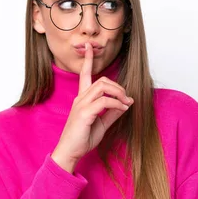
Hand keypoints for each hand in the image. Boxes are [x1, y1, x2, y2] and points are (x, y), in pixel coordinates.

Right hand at [51, 42, 133, 173]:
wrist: (70, 152)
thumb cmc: (82, 139)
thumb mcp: (102, 124)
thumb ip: (112, 112)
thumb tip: (126, 103)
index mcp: (82, 99)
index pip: (84, 74)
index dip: (88, 59)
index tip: (89, 46)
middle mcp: (80, 98)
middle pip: (101, 80)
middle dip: (117, 86)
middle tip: (127, 98)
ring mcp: (81, 104)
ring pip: (103, 87)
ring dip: (119, 92)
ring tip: (126, 102)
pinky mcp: (84, 113)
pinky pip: (105, 101)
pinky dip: (117, 103)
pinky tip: (123, 108)